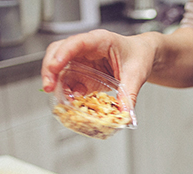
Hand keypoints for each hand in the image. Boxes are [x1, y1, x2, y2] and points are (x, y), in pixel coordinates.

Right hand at [41, 29, 156, 105]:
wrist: (143, 56)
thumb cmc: (138, 56)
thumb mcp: (136, 74)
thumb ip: (129, 94)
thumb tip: (125, 113)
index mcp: (100, 40)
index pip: (75, 43)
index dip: (62, 54)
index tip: (55, 67)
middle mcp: (86, 49)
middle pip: (58, 52)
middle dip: (50, 69)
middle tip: (49, 87)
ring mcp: (82, 61)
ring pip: (60, 68)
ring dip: (56, 83)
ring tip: (60, 99)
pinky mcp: (83, 74)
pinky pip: (69, 82)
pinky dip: (67, 92)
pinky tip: (71, 101)